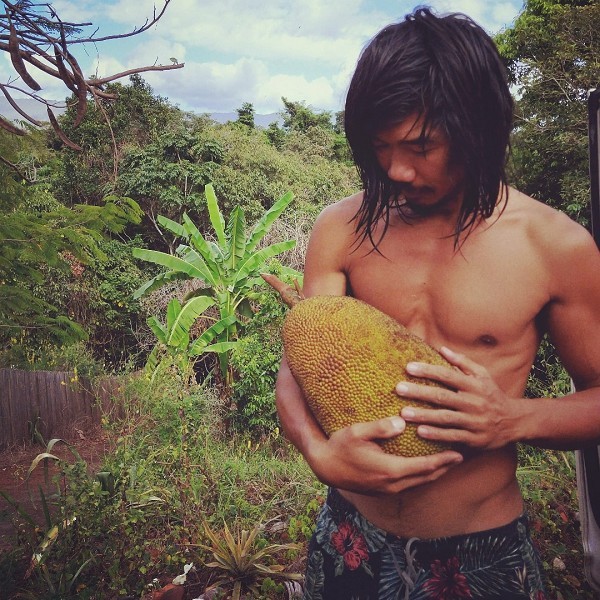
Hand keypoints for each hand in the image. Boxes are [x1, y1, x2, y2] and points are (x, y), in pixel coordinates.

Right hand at [306, 416, 463, 494]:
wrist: (325, 467)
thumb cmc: (340, 446)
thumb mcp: (357, 432)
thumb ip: (380, 427)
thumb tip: (402, 422)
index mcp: (390, 470)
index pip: (424, 466)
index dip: (443, 461)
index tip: (459, 453)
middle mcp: (392, 483)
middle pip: (426, 477)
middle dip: (444, 467)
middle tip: (461, 456)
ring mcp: (387, 489)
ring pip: (418, 483)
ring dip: (434, 473)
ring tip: (447, 463)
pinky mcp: (382, 490)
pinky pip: (409, 484)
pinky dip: (421, 476)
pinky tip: (424, 468)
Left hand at [397, 346, 521, 449]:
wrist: (514, 422)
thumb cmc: (492, 394)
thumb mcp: (482, 375)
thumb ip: (463, 362)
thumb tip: (441, 348)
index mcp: (474, 385)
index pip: (447, 375)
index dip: (428, 371)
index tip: (409, 367)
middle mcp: (474, 402)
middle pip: (443, 396)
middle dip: (419, 392)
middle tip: (399, 388)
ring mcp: (474, 421)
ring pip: (446, 418)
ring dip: (424, 415)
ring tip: (404, 413)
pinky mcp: (474, 439)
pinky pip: (453, 436)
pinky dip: (437, 435)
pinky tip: (420, 432)